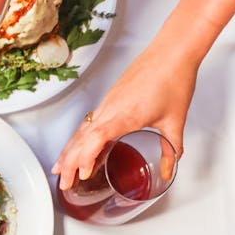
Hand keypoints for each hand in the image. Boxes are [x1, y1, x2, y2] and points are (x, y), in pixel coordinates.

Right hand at [51, 40, 195, 190]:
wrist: (172, 51)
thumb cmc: (173, 78)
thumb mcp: (176, 120)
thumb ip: (172, 148)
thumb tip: (169, 169)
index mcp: (127, 114)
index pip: (97, 137)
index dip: (87, 157)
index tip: (84, 174)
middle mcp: (111, 109)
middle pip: (81, 138)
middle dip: (69, 163)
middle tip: (64, 183)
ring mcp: (107, 104)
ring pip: (80, 131)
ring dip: (68, 152)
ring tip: (59, 170)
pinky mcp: (108, 100)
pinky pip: (87, 123)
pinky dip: (77, 139)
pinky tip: (75, 148)